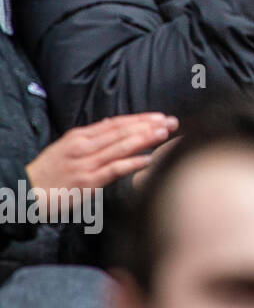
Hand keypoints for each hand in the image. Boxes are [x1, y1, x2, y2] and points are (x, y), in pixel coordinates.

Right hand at [25, 112, 177, 192]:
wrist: (27, 192)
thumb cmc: (49, 172)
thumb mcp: (66, 147)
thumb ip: (91, 136)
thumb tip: (113, 123)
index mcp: (80, 136)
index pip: (116, 123)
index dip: (140, 119)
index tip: (160, 116)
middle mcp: (84, 147)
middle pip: (121, 132)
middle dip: (149, 126)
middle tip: (172, 121)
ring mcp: (86, 164)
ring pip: (120, 147)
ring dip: (144, 139)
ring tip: (164, 133)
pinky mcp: (87, 182)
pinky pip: (113, 170)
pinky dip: (132, 163)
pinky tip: (148, 160)